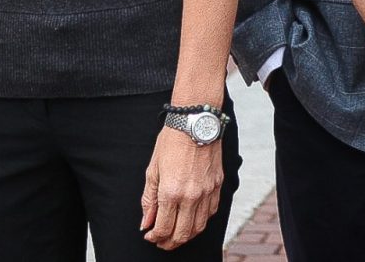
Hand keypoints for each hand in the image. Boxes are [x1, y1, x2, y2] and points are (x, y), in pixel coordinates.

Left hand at [140, 125, 223, 249]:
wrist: (196, 122)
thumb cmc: (171, 142)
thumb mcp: (152, 170)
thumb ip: (148, 199)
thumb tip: (146, 222)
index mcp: (171, 192)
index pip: (162, 228)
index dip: (154, 237)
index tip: (149, 235)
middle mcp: (191, 196)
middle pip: (182, 234)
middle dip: (168, 242)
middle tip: (160, 241)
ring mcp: (207, 191)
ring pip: (199, 227)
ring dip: (185, 236)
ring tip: (175, 234)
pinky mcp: (218, 185)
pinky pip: (211, 212)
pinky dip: (201, 221)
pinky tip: (192, 219)